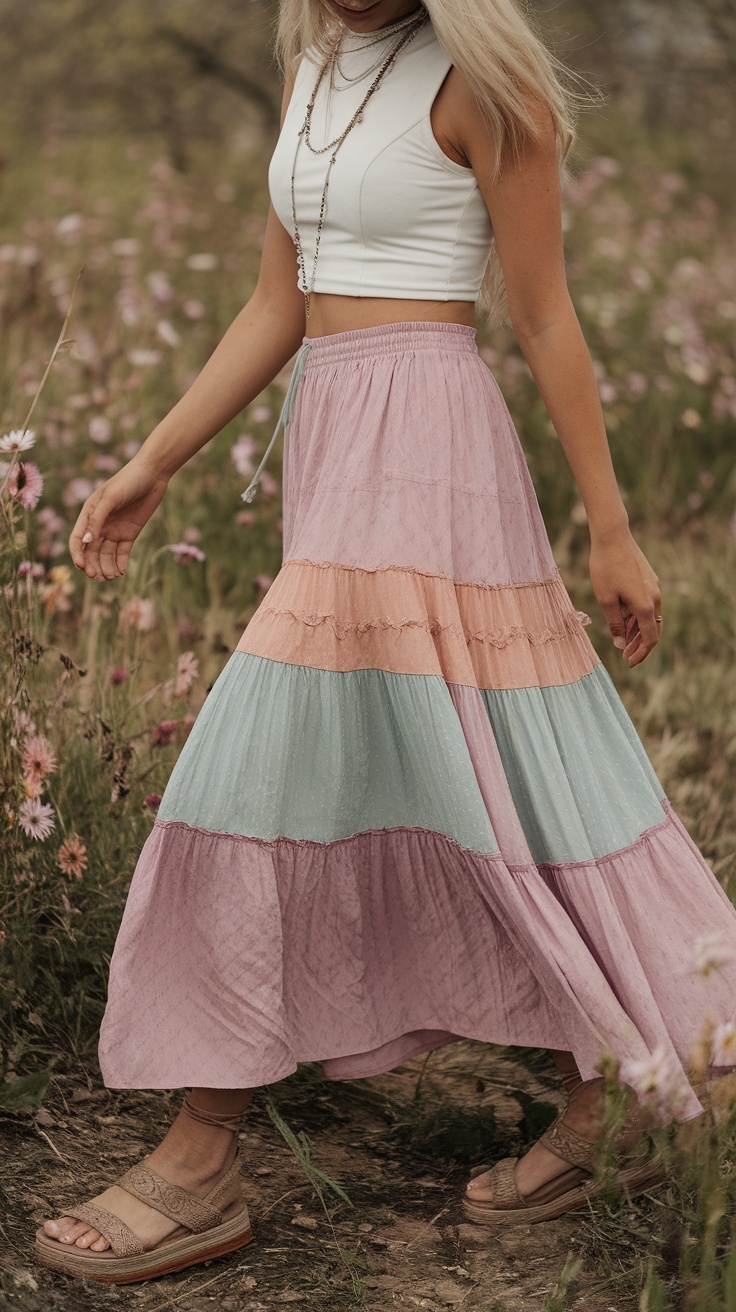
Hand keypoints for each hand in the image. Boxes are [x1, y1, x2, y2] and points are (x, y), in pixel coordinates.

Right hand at [69, 456, 169, 580]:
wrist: (152, 475)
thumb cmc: (127, 481)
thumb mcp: (110, 498)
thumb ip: (97, 519)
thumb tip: (86, 542)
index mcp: (89, 514)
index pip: (78, 539)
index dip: (78, 555)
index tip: (82, 568)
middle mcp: (99, 525)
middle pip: (92, 551)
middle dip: (93, 565)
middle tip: (98, 578)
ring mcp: (114, 530)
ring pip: (106, 555)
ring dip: (106, 568)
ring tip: (110, 578)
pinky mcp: (129, 534)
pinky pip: (122, 553)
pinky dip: (120, 563)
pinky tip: (121, 572)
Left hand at [588, 528, 662, 667]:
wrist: (612, 537)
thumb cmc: (605, 568)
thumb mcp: (606, 599)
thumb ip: (615, 624)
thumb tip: (621, 644)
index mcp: (645, 605)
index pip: (650, 638)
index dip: (640, 653)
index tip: (628, 662)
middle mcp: (655, 597)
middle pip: (654, 629)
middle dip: (640, 645)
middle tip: (625, 655)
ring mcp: (655, 587)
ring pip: (651, 616)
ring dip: (639, 630)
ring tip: (622, 638)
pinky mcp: (650, 579)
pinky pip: (648, 604)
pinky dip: (639, 616)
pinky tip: (625, 618)